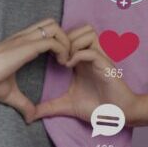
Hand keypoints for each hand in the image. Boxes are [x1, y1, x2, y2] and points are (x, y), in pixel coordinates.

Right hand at [0, 18, 69, 120]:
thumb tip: (30, 118)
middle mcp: (22, 38)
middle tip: (65, 57)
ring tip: (65, 60)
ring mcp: (23, 40)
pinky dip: (63, 50)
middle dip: (65, 38)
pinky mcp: (25, 47)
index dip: (57, 42)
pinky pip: (52, 41)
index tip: (59, 61)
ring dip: (66, 42)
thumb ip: (23, 103)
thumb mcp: (8, 94)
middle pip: (52, 23)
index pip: (43, 31)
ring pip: (55, 28)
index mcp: (18, 45)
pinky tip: (61, 64)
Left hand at [28, 28, 147, 127]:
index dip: (58, 41)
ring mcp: (100, 59)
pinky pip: (92, 51)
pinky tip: (69, 67)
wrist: (117, 116)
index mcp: (81, 61)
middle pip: (80, 29)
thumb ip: (49, 107)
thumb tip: (30, 116)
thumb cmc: (96, 108)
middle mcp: (90, 56)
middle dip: (65, 37)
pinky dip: (78, 55)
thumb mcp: (66, 106)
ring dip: (72, 43)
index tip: (45, 54)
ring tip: (63, 60)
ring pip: (88, 33)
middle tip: (55, 55)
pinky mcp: (106, 66)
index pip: (71, 37)